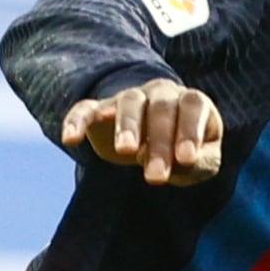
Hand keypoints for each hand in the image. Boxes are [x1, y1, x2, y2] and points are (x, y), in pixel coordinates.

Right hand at [61, 81, 223, 185]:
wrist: (154, 142)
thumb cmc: (183, 152)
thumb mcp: (199, 163)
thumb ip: (196, 164)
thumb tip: (173, 163)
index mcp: (192, 102)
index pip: (193, 107)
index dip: (190, 130)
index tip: (185, 159)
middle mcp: (161, 93)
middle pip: (160, 108)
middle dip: (159, 142)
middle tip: (156, 177)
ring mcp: (130, 98)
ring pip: (128, 102)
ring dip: (127, 126)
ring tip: (125, 151)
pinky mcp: (99, 110)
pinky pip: (85, 109)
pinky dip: (77, 120)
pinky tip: (70, 139)